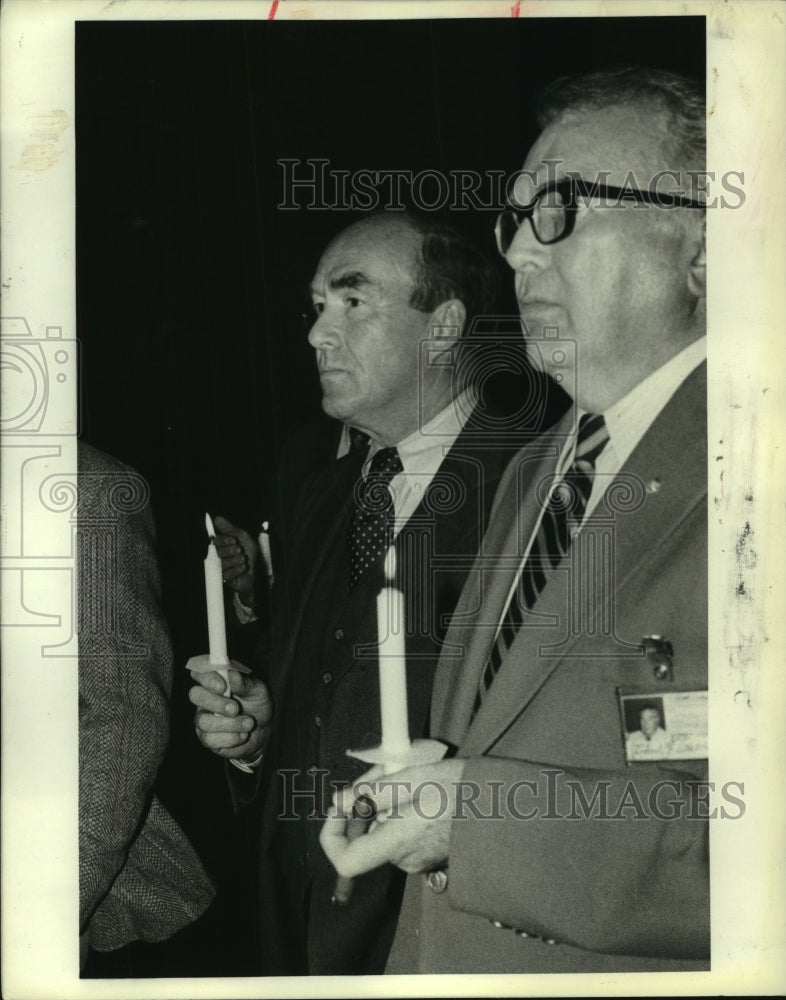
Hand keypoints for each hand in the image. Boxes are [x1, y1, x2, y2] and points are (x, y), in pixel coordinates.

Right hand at [189, 666, 271, 759]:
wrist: (263, 731)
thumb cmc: (257, 704)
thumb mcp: (258, 691)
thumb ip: (245, 683)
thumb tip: (232, 674)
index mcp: (215, 681)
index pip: (200, 672)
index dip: (207, 678)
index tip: (222, 686)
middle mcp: (205, 698)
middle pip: (195, 695)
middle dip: (216, 703)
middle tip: (236, 709)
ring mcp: (203, 718)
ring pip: (202, 720)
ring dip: (230, 724)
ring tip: (249, 723)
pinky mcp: (206, 738)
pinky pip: (209, 739)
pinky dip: (231, 738)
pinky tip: (243, 735)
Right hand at [214, 515, 257, 604]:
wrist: (257, 570)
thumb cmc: (249, 553)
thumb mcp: (242, 537)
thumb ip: (229, 528)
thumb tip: (217, 518)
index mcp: (221, 545)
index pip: (215, 540)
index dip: (224, 540)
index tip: (235, 540)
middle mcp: (218, 556)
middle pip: (218, 551)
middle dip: (232, 550)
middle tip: (240, 550)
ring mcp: (221, 568)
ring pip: (223, 563)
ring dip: (237, 560)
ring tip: (244, 559)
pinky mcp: (225, 579)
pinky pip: (228, 574)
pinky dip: (238, 569)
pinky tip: (244, 567)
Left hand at [320, 758, 466, 876]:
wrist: (505, 806)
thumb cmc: (461, 790)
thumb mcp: (413, 778)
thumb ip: (372, 792)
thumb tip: (341, 801)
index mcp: (397, 844)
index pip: (346, 861)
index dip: (332, 833)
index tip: (340, 804)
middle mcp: (404, 858)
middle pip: (367, 830)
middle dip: (368, 796)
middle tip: (386, 766)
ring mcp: (418, 857)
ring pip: (385, 825)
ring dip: (387, 796)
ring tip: (407, 769)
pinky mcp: (430, 850)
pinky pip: (403, 828)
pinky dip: (403, 805)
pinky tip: (421, 783)